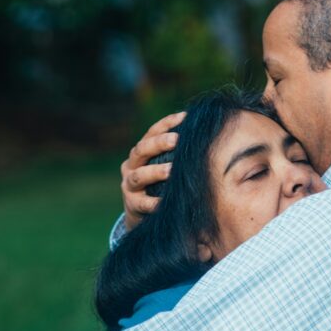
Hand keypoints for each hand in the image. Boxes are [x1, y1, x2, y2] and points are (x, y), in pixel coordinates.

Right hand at [120, 111, 185, 230]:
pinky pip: (142, 203)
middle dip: (159, 143)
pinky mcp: (132, 204)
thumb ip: (175, 152)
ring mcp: (129, 185)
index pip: (151, 133)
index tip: (184, 117)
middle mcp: (131, 165)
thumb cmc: (159, 184)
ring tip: (171, 170)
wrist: (140, 213)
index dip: (166, 123)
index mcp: (140, 152)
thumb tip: (202, 133)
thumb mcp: (163, 166)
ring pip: (139, 175)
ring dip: (156, 171)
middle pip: (141, 150)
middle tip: (177, 140)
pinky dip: (154, 202)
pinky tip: (165, 201)